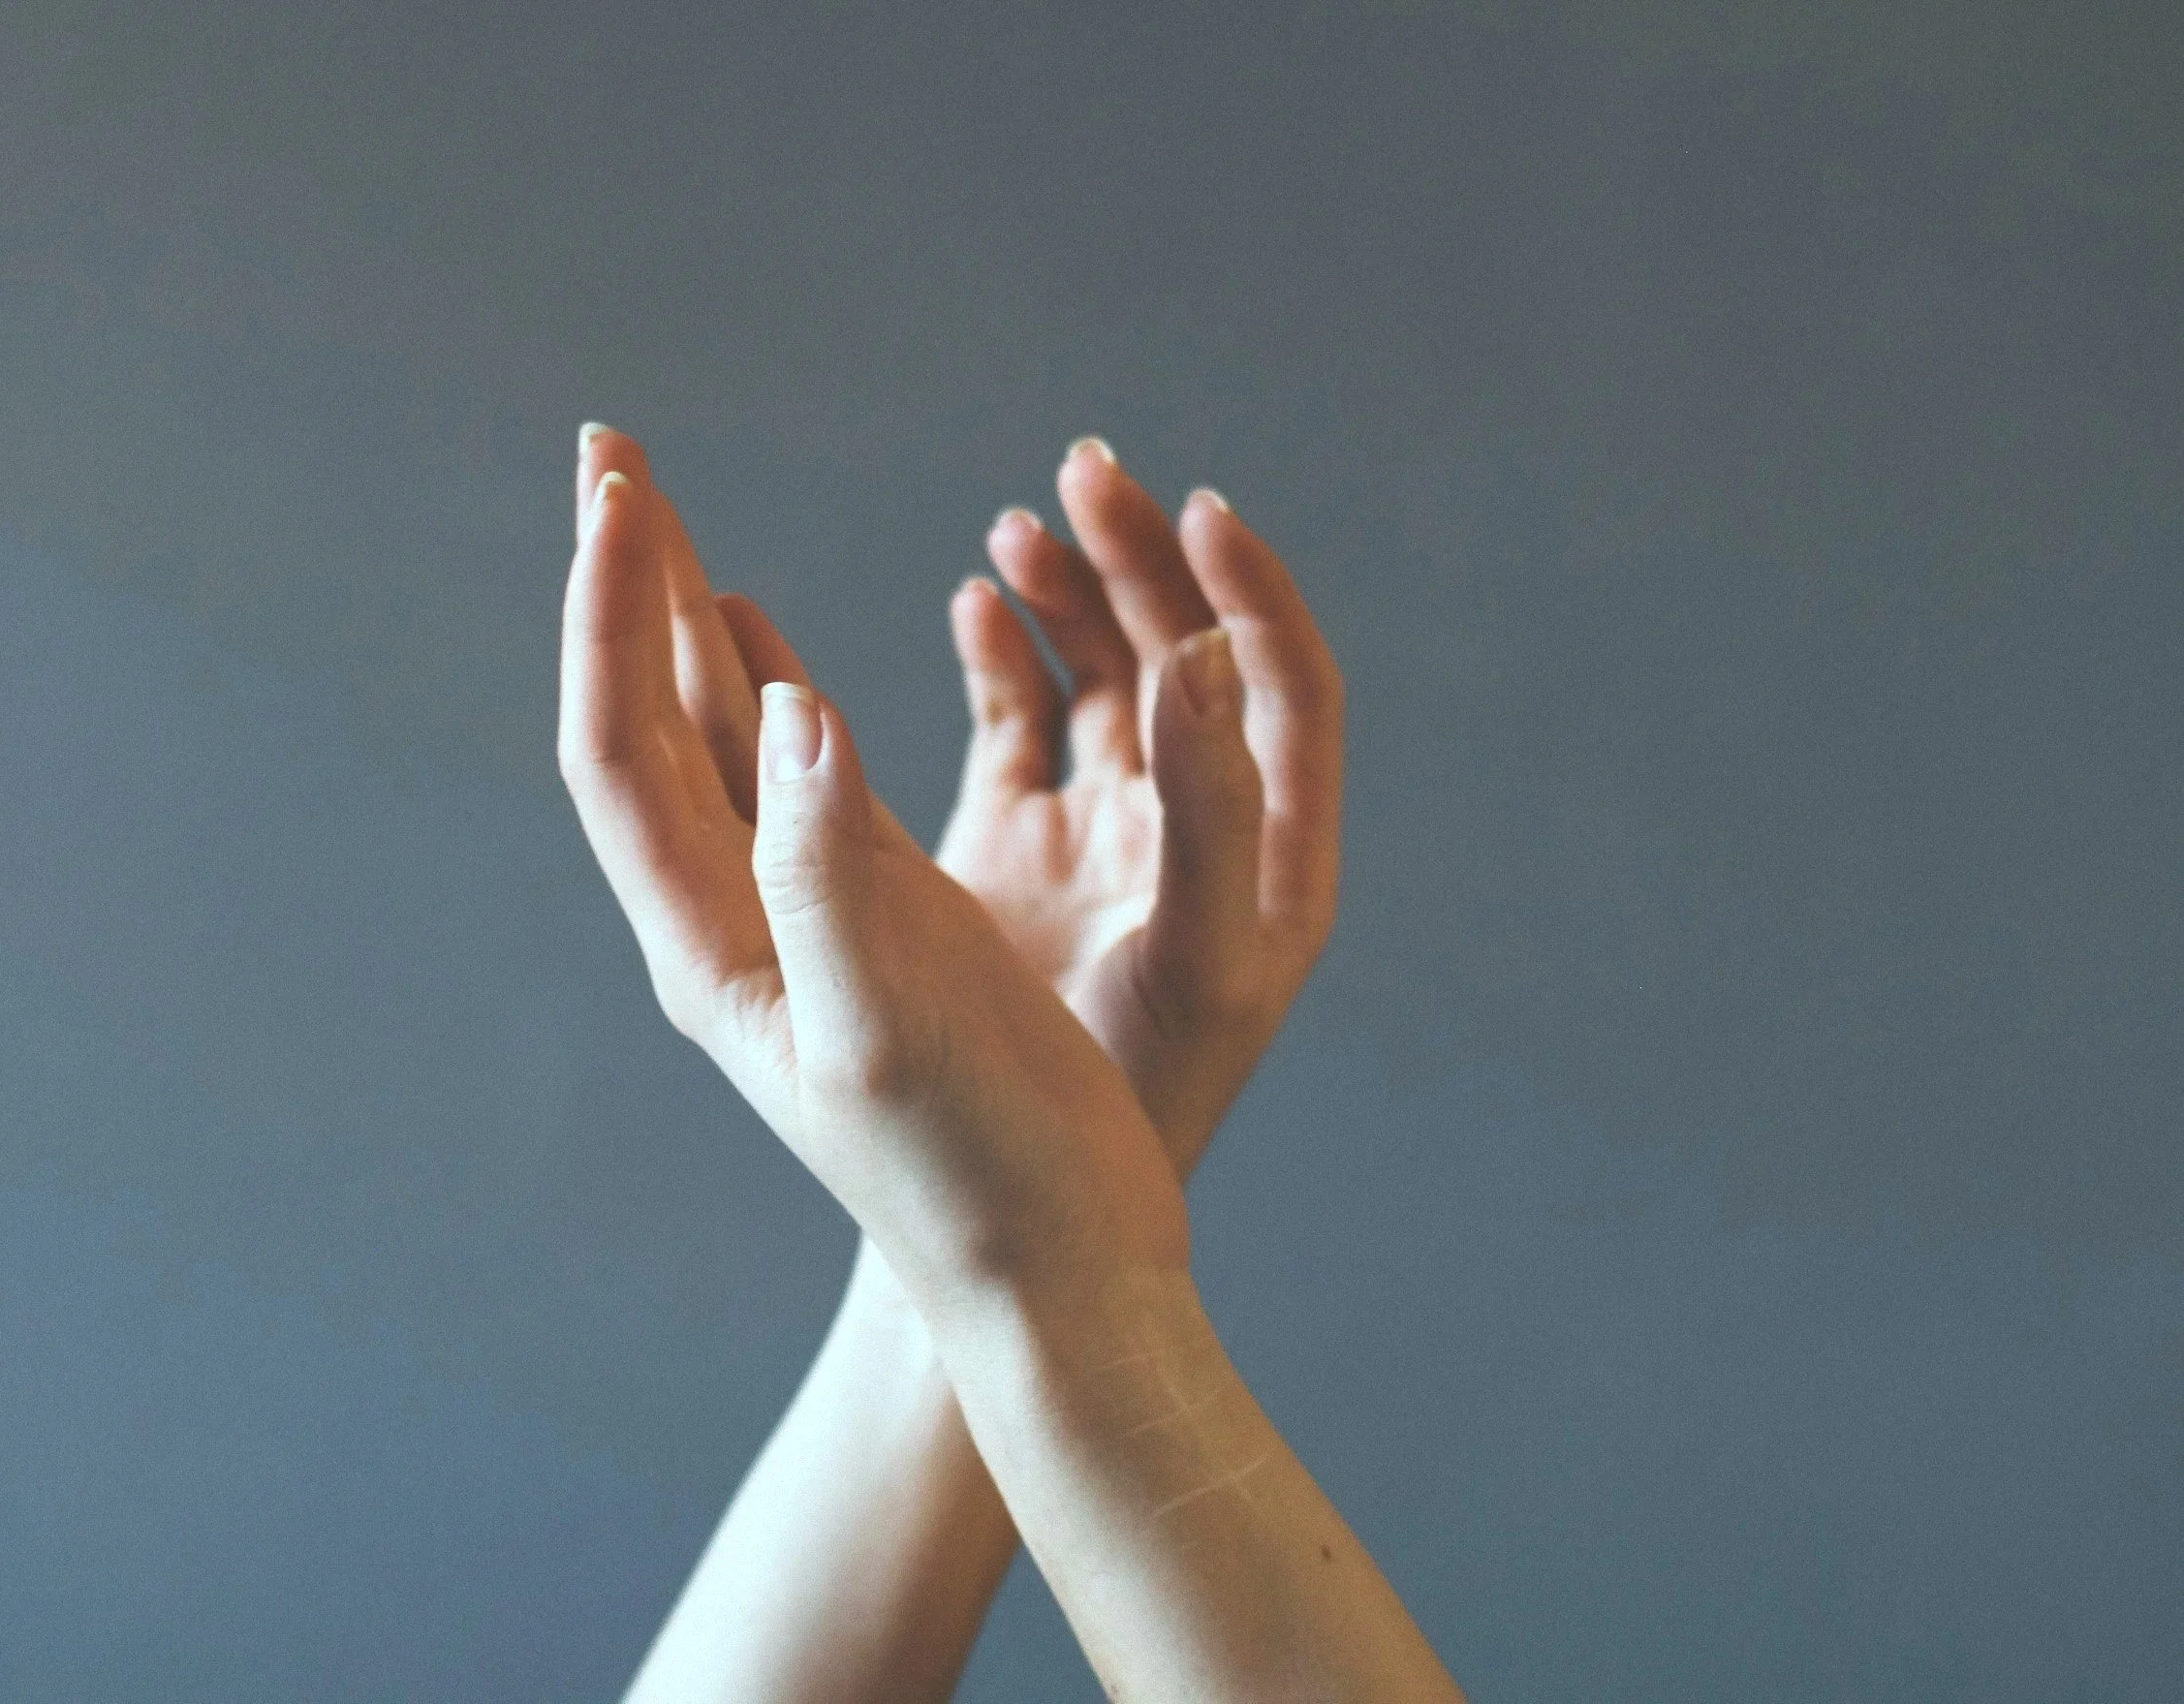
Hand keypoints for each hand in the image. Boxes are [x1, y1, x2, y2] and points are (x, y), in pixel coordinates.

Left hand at [557, 436, 1186, 1299]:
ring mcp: (798, 910)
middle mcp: (733, 918)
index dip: (617, 615)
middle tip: (609, 450)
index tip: (628, 492)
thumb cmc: (976, 1172)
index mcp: (713, 946)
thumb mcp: (891, 1028)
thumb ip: (828, 870)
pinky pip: (791, 772)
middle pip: (644, 721)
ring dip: (683, 615)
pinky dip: (764, 682)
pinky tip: (759, 630)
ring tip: (654, 508)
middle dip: (626, 581)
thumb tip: (786, 703)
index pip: (624, 748)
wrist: (1055, 1269)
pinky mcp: (872, 911)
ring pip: (712, 737)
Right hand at [936, 438, 1344, 1173]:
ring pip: (1101, 680)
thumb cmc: (1130, 1106)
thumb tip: (1212, 647)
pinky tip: (974, 603)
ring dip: (1068, 597)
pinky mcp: (1021, 851)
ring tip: (1016, 533)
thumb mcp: (1196, 956)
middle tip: (1086, 474)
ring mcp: (1105, 837)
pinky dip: (1001, 659)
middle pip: (1188, 657)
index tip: (1197, 508)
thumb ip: (1214, 806)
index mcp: (1269, 857)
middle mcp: (1194, 833)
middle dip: (1142, 563)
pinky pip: (1022, 726)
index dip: (1251, 591)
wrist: (1022, 1208)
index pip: (1286, 686)